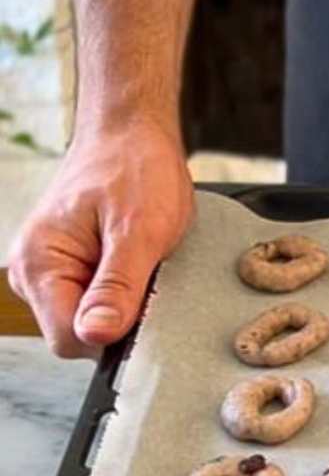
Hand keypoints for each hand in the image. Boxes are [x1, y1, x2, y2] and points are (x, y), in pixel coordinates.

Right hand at [5, 120, 193, 356]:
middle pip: (78, 335)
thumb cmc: (135, 171)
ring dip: (124, 304)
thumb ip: (117, 287)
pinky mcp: (69, 269)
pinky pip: (97, 302)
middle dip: (120, 319)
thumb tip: (95, 334)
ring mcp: (49, 272)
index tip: (144, 308)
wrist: (131, 135)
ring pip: (90, 321)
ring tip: (140, 263)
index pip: (69, 340)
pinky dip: (124, 292)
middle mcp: (32, 272)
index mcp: (38, 265)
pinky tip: (136, 264)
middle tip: (148, 277)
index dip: (112, 337)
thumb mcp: (139, 232)